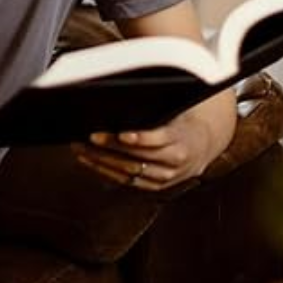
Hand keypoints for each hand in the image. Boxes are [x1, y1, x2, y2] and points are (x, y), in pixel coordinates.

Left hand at [71, 90, 236, 190]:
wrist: (201, 144)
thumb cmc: (180, 120)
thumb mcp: (175, 109)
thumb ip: (154, 107)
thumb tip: (121, 95)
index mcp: (182, 139)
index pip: (160, 139)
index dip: (140, 138)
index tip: (122, 133)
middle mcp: (174, 162)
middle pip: (139, 157)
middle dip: (111, 147)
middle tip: (90, 136)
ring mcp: (164, 177)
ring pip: (129, 171)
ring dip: (101, 160)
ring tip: (81, 148)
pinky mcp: (154, 186)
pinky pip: (126, 181)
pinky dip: (105, 170)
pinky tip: (89, 160)